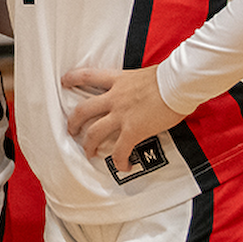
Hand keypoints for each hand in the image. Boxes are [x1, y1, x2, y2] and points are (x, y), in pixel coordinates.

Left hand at [61, 65, 185, 169]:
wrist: (178, 83)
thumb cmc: (169, 77)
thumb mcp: (144, 75)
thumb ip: (135, 84)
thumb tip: (141, 90)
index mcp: (118, 80)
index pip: (88, 76)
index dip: (73, 78)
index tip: (64, 81)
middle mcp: (114, 97)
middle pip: (83, 110)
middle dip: (73, 122)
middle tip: (71, 130)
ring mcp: (121, 114)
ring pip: (94, 132)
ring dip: (88, 145)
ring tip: (89, 153)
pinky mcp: (133, 130)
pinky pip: (119, 150)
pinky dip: (119, 161)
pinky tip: (123, 166)